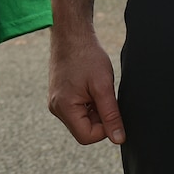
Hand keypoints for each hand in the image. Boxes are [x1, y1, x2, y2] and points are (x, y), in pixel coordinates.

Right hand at [47, 0, 124, 144]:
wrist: (71, 34)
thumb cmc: (87, 56)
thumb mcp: (103, 87)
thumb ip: (111, 115)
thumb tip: (118, 139)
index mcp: (63, 107)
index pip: (87, 137)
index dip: (105, 128)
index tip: (111, 108)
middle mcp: (56, 108)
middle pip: (84, 130)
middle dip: (99, 117)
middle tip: (104, 94)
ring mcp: (55, 102)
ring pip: (82, 120)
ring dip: (94, 109)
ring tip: (96, 87)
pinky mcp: (59, 96)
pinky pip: (77, 110)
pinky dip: (88, 103)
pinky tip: (90, 86)